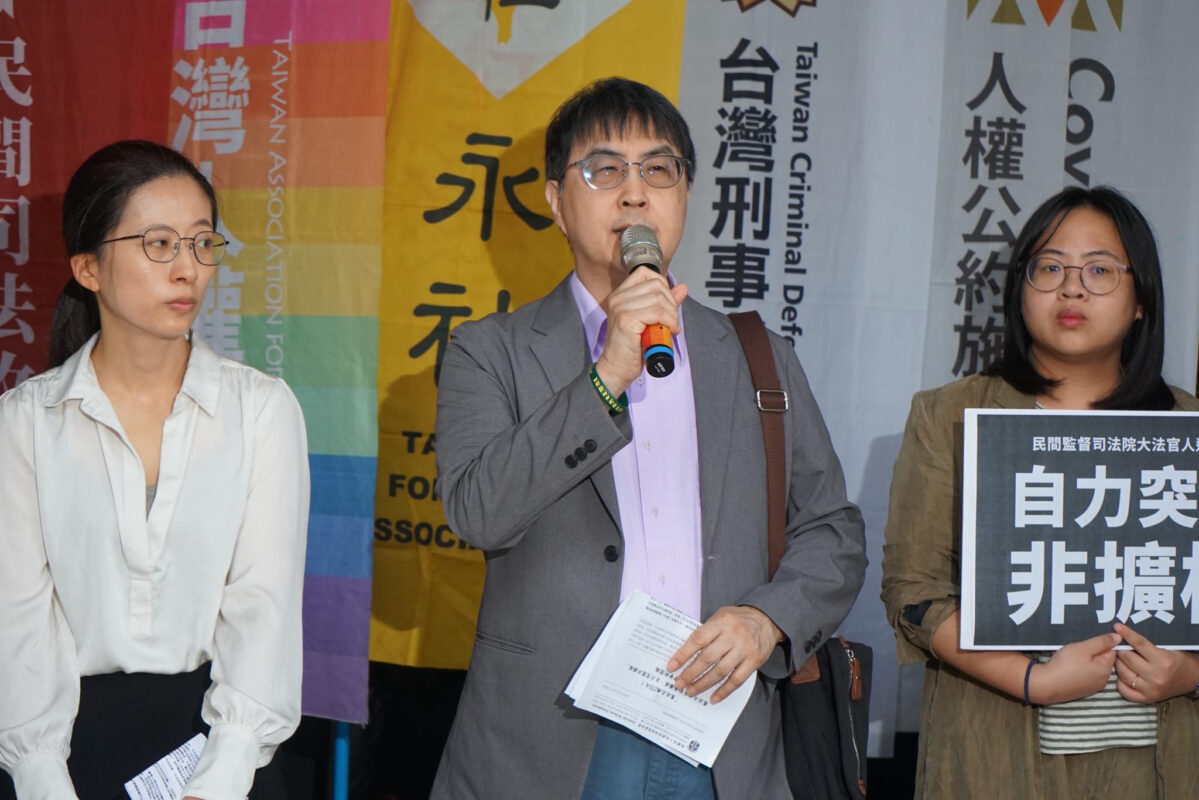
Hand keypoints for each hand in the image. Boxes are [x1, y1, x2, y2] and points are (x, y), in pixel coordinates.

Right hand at [594, 268, 687, 395]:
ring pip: (659, 299)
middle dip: (671, 302)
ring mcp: (621, 307)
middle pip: (656, 285)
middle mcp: (618, 298)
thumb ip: (665, 302)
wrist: (616, 368)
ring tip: (670, 328)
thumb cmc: (631, 347)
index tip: (666, 303)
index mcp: (620, 294)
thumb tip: (683, 287)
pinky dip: (669, 322)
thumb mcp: (649, 320)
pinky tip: (669, 331)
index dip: (662, 284)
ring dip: (672, 315)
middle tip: (671, 320)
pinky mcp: (627, 320)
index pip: (645, 272)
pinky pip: (658, 312)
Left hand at [666, 605, 782, 702]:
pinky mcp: (754, 662)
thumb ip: (706, 630)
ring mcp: (744, 650)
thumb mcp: (721, 616)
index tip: (671, 666)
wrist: (767, 619)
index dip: (683, 654)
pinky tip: (713, 697)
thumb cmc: (738, 618)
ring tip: (691, 691)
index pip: (698, 639)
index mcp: (721, 622)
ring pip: (721, 671)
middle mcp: (733, 636)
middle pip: (708, 658)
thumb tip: (685, 652)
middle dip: (690, 673)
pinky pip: (737, 680)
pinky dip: (724, 690)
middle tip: (678, 683)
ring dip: (703, 683)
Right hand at [1029, 632, 1119, 703]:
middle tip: (1076, 649)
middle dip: (1091, 652)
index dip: (1099, 643)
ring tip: (1070, 658)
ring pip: (1093, 667)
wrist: (1046, 684)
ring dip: (1084, 661)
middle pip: (1102, 660)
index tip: (1086, 642)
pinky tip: (1068, 668)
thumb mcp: (1083, 648)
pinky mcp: (1082, 691)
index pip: (1111, 651)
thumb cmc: (1065, 664)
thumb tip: (1119, 637)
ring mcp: (1092, 687)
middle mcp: (1103, 680)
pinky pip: (1085, 676)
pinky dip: (1078, 670)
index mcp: (1106, 668)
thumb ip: (1102, 641)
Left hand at [1113, 622, 1198, 702]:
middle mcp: (1156, 676)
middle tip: (1118, 645)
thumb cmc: (1178, 659)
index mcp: (1163, 661)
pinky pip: (1125, 691)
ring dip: (1118, 664)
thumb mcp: (1168, 648)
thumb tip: (1125, 633)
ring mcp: (1150, 689)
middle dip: (1120, 649)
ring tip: (1120, 658)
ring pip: (1123, 673)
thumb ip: (1147, 643)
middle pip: (1128, 658)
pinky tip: (1122, 674)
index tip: (1117, 627)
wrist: (1192, 678)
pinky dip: (1120, 682)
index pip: (1139, 644)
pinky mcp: (1147, 699)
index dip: (1126, 634)